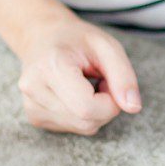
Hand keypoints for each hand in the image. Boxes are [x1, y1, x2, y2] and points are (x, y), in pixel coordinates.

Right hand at [16, 13, 140, 133]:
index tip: (108, 80)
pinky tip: (74, 94)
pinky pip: (74, 128)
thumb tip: (133, 107)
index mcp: (50, 67)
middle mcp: (34, 89)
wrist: (41, 37)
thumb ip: (123, 76)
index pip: (87, 108)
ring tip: (85, 85)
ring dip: (95, 111)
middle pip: (87, 121)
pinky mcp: (34, 117)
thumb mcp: (107, 47)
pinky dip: (83, 115)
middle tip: (98, 81)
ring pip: (83, 127)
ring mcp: (31, 106)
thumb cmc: (76, 40)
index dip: (110, 101)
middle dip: (105, 106)